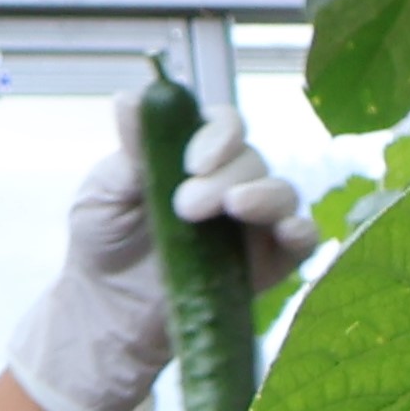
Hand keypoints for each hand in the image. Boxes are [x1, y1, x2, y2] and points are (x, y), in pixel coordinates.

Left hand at [6, 98, 323, 410]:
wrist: (112, 311)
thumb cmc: (105, 243)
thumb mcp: (105, 191)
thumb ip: (130, 152)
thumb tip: (132, 99)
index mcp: (192, 155)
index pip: (223, 125)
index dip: (218, 134)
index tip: (191, 162)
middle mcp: (230, 182)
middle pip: (252, 159)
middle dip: (226, 176)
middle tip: (187, 207)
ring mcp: (254, 223)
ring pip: (282, 192)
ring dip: (264, 196)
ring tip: (233, 211)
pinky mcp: (272, 263)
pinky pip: (304, 239)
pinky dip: (302, 230)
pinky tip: (285, 232)